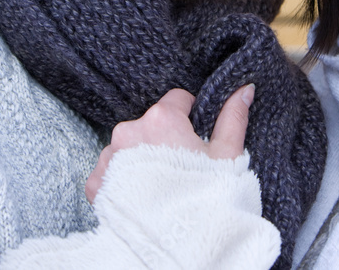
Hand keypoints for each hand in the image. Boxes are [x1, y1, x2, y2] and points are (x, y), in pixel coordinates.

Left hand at [85, 84, 254, 202]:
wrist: (177, 250)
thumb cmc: (207, 201)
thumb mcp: (228, 157)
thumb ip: (233, 117)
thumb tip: (244, 88)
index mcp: (161, 119)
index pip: (177, 100)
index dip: (191, 118)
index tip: (197, 141)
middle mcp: (128, 131)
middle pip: (151, 124)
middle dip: (165, 139)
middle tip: (182, 168)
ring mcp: (108, 158)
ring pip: (129, 146)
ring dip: (141, 158)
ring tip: (162, 186)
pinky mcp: (95, 183)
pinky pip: (110, 170)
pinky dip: (123, 179)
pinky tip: (142, 197)